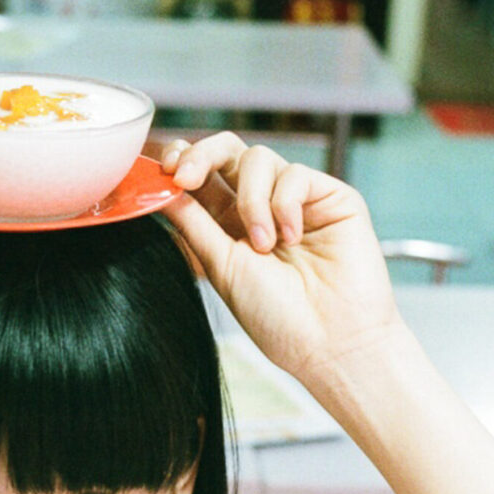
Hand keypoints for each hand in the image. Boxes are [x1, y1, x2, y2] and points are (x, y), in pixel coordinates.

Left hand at [156, 134, 401, 381]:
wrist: (330, 343)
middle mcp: (261, 206)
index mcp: (229, 223)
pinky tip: (293, 239)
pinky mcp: (332, 198)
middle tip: (185, 177)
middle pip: (227, 150)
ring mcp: (296, 199)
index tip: (166, 172)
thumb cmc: (277, 317)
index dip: (182, 161)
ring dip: (251, 200)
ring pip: (258, 158)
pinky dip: (286, 205)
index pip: (202, 174)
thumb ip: (194, 222)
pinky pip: (295, 175)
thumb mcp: (222, 266)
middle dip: (202, 155)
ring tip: (264, 246)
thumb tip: (162, 187)